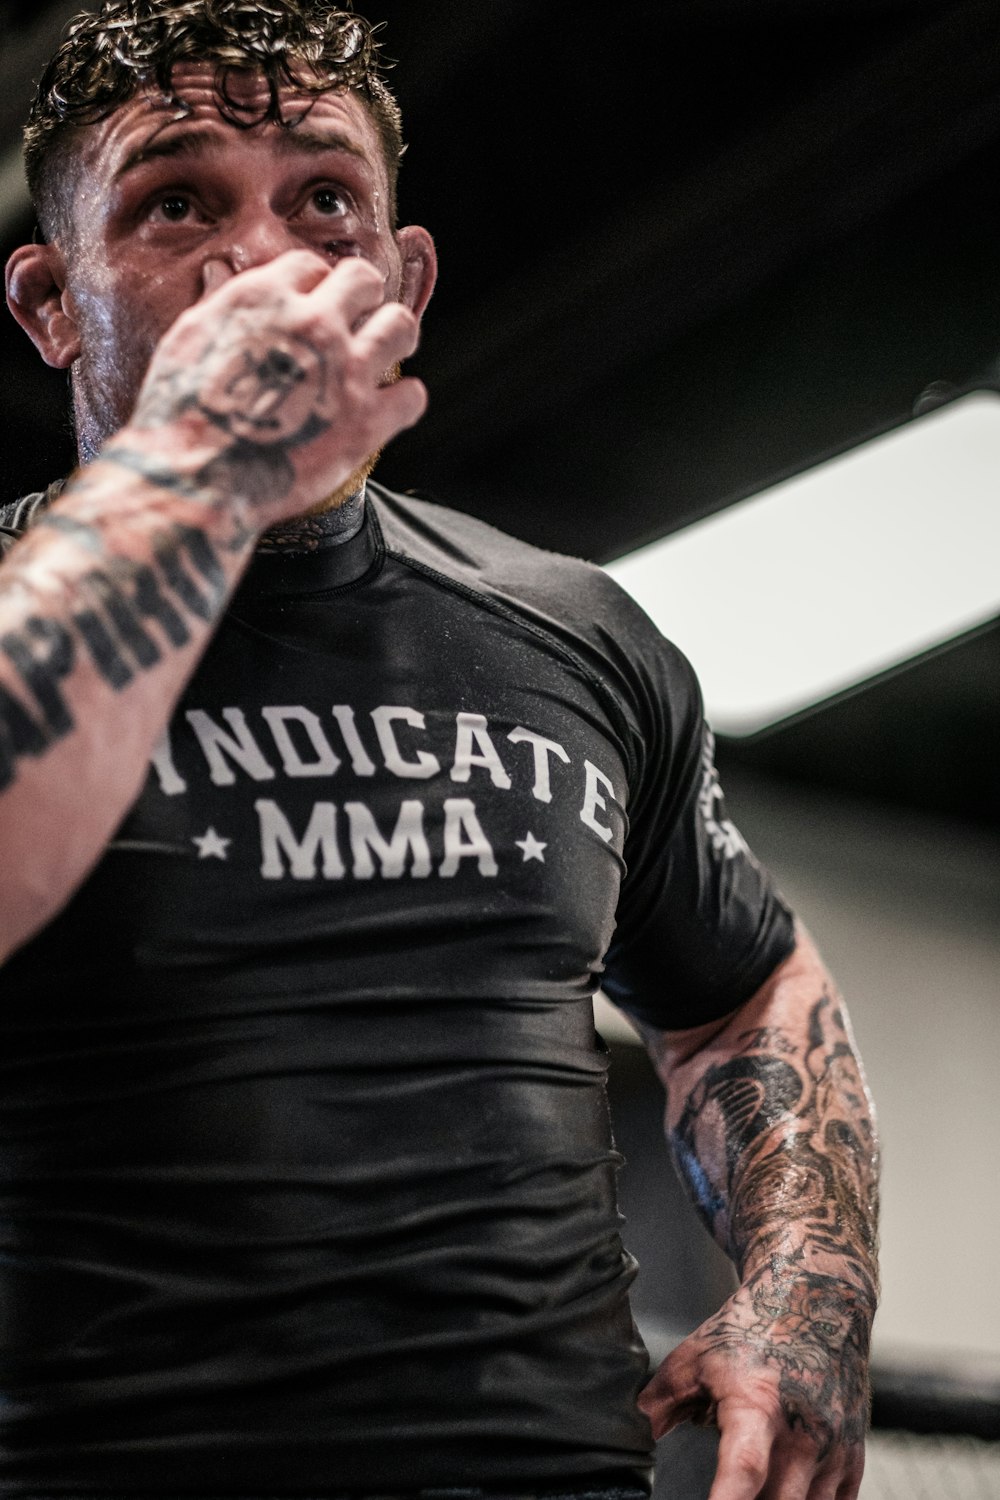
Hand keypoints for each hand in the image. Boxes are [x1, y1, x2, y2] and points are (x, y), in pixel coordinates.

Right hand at [122, 250, 425, 528]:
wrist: (199, 477)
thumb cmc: (181, 414)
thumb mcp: (188, 340)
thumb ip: (219, 305)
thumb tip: (223, 273)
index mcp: (264, 297)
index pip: (310, 265)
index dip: (315, 286)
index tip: (316, 305)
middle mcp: (313, 323)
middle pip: (364, 280)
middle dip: (364, 297)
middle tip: (361, 321)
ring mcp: (345, 371)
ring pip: (400, 327)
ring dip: (395, 337)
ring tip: (386, 353)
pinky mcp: (367, 421)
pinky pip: (413, 395)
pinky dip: (405, 400)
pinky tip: (391, 407)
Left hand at [639, 1266, 871, 1498]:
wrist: (820, 1299)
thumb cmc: (751, 1329)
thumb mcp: (696, 1359)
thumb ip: (660, 1406)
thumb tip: (622, 1443)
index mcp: (756, 1403)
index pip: (744, 1468)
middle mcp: (802, 1432)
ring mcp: (834, 1450)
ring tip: (746, 1494)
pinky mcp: (853, 1461)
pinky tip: (778, 1495)